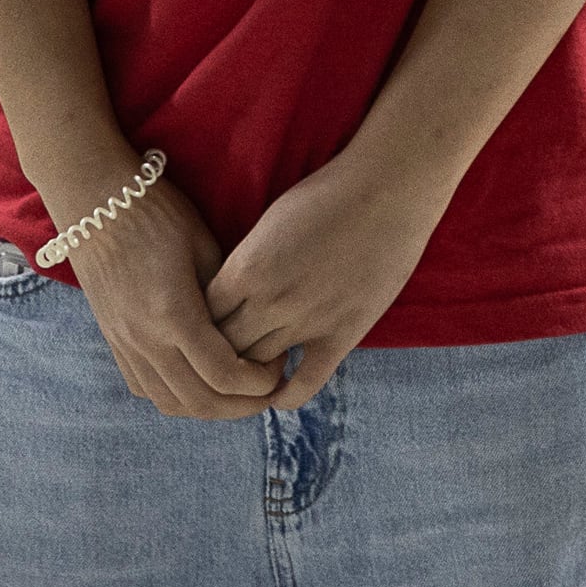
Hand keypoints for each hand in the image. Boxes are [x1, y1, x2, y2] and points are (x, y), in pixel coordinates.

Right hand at [51, 175, 281, 421]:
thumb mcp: (204, 247)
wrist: (95, 200)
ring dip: (210, 407)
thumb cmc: (157, 213)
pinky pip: (146, 389)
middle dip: (242, 405)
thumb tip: (255, 328)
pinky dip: (177, 397)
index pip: (224, 374)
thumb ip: (227, 296)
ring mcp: (125, 344)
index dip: (259, 383)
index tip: (279, 367)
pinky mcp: (114, 342)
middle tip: (268, 389)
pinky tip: (198, 382)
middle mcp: (146, 339)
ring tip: (237, 391)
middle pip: (201, 401)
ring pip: (171, 404)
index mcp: (174, 314)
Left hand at [202, 151, 446, 410]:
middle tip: (220, 355)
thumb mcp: (270, 223)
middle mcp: (269, 299)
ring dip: (249, 372)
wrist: (387, 190)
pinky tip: (277, 394)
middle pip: (222, 347)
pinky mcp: (341, 334)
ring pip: (256, 367)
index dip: (199, 323)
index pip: (201, 315)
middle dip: (217, 352)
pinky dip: (285, 396)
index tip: (204, 324)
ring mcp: (306, 320)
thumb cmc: (327, 194)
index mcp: (246, 267)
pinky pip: (305, 383)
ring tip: (246, 373)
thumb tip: (230, 289)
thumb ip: (248, 261)